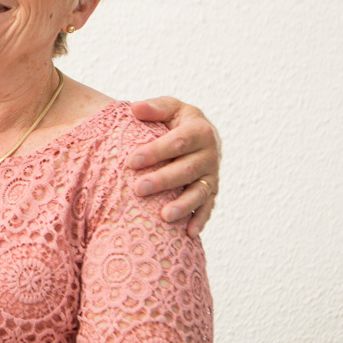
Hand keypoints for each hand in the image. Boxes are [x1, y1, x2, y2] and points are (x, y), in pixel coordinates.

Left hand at [127, 97, 219, 237]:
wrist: (197, 135)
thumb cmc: (174, 121)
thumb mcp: (169, 108)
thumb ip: (154, 108)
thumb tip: (135, 108)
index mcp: (199, 129)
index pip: (177, 142)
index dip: (155, 152)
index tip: (130, 162)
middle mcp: (210, 153)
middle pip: (187, 169)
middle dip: (163, 180)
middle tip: (138, 189)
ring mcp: (212, 174)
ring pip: (199, 192)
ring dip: (183, 205)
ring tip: (164, 217)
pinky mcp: (212, 191)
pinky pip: (208, 207)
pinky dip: (199, 220)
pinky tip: (188, 234)